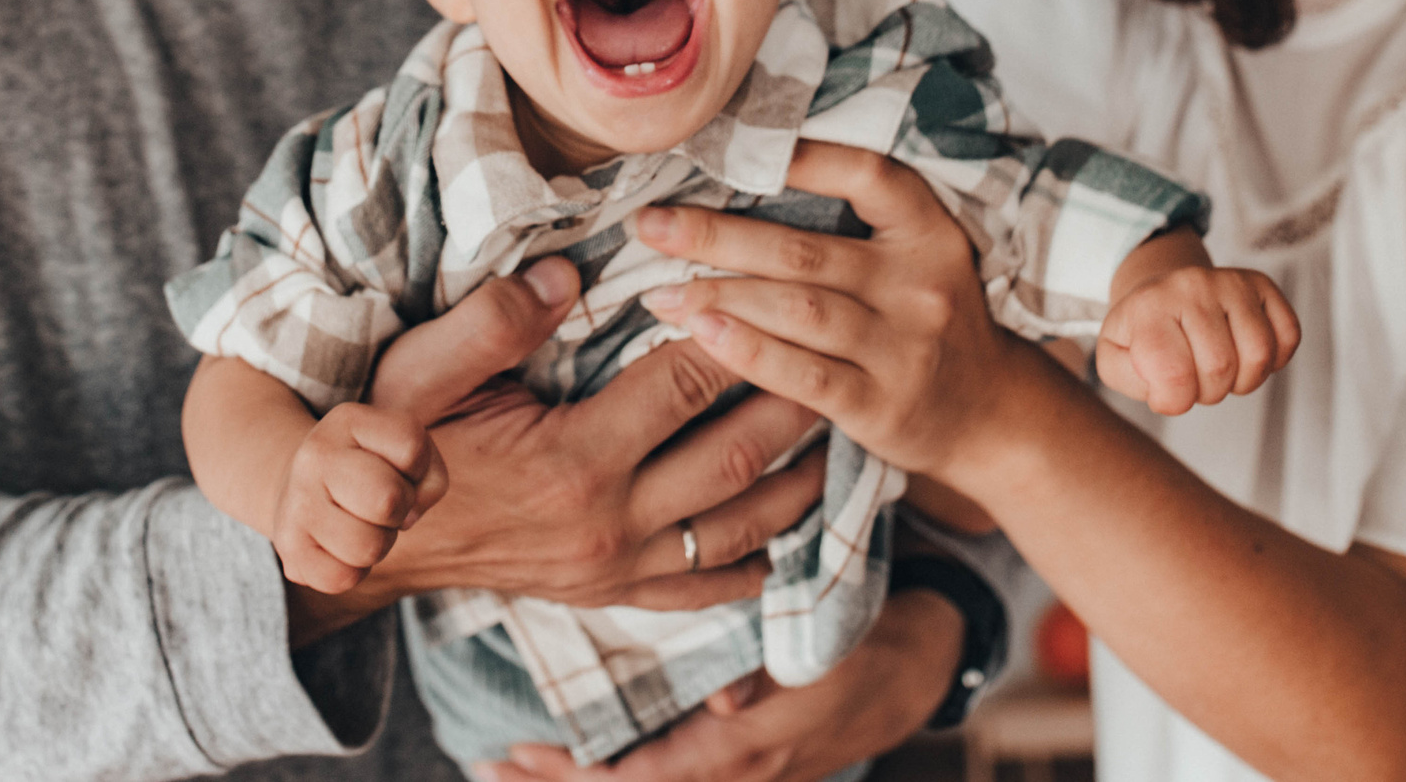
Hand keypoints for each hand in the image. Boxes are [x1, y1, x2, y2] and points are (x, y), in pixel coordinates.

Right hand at [273, 403, 444, 593]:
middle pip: (389, 500)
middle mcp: (315, 455)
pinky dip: (355, 571)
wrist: (300, 486)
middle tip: (381, 506)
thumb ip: (430, 477)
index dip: (418, 469)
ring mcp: (297, 501)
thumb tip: (406, 518)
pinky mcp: (288, 546)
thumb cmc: (371, 470)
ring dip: (379, 544)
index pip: (412, 446)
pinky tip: (342, 547)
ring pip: (368, 547)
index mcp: (348, 420)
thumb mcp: (403, 451)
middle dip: (398, 510)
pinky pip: (342, 578)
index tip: (397, 469)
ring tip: (363, 525)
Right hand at [288, 256, 829, 641]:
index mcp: (573, 459)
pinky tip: (791, 521)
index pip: (683, 385)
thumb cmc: (394, 445)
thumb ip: (493, 319)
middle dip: (794, 401)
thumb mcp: (422, 371)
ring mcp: (619, 568)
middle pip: (737, 456)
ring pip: (743, 527)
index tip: (762, 288)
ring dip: (801, 479)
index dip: (730, 332)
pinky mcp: (616, 594)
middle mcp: (610, 523)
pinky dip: (761, 557)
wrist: (371, 544)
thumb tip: (561, 268)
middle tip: (834, 349)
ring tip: (839, 426)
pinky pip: (708, 584)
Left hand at [479, 582, 963, 781]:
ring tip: (507, 760)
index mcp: (746, 746)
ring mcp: (740, 774)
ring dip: (579, 778)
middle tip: (487, 761)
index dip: (576, 776)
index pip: (643, 780)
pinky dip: (617, 771)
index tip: (516, 753)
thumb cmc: (864, 637)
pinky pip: (665, 777)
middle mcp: (735, 772)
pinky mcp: (741, 762)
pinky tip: (575, 754)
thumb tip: (720, 703)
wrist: (918, 666)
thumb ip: (772, 671)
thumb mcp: (825, 643)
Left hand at [637, 141, 1029, 489]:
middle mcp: (920, 284)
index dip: (799, 156)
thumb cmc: (927, 321)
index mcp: (929, 232)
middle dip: (714, 235)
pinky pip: (802, 374)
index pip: (866, 175)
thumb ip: (853, 224)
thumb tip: (739, 182)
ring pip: (795, 309)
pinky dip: (745, 350)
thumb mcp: (917, 257)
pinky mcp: (882, 405)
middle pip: (802, 250)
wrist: (991, 415)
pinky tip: (699, 333)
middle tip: (648, 226)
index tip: (723, 147)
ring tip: (656, 290)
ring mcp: (905, 348)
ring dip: (717, 294)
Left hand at [1095, 264, 1298, 415]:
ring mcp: (1230, 282)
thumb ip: (1125, 377)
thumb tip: (1164, 385)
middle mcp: (1191, 286)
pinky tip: (1245, 354)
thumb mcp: (1113, 357)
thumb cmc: (1142, 332)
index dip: (1173, 400)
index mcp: (1149, 307)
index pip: (1173, 375)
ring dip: (1243, 380)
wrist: (1164, 292)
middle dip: (1208, 392)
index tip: (1166, 392)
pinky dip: (1274, 360)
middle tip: (1194, 378)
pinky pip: (1288, 336)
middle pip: (1220, 368)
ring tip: (1220, 370)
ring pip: (1259, 354)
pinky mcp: (1262, 285)